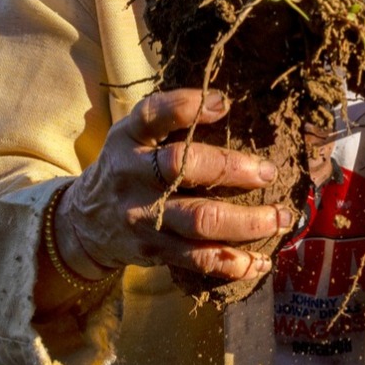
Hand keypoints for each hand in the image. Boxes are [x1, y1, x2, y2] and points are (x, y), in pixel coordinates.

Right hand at [52, 88, 291, 286]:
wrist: (84, 225)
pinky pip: (199, 259)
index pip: (152, 115)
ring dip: (248, 221)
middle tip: (270, 172)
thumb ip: (168, 118)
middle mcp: (133, 176)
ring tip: (280, 217)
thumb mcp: (131, 136)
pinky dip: (234, 262)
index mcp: (128, 139)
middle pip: (182, 168)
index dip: (187, 107)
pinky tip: (260, 260)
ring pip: (200, 221)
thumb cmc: (125, 169)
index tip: (224, 103)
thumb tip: (226, 103)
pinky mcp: (155, 251)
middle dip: (233, 169)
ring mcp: (144, 217)